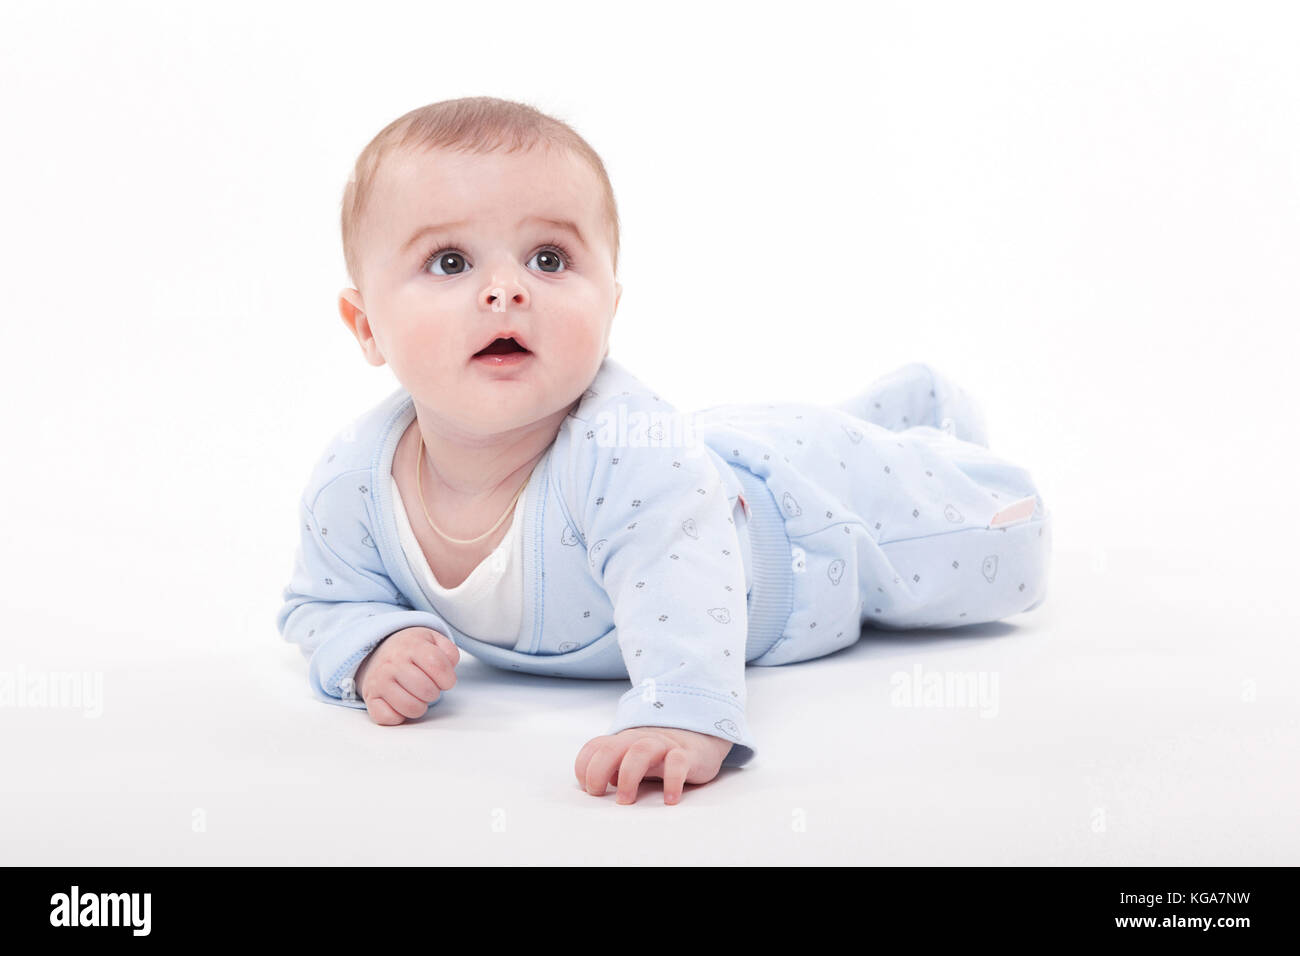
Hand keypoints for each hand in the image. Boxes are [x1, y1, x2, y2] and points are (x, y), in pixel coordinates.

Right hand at [355, 626, 458, 724]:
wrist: (377, 650)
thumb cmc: (410, 650)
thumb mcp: (433, 640)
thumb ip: (448, 651)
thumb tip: (450, 665)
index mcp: (411, 645)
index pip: (437, 665)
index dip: (448, 678)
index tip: (445, 680)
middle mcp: (392, 662)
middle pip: (426, 689)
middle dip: (434, 693)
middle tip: (428, 687)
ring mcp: (379, 681)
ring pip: (411, 707)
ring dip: (420, 706)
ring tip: (416, 696)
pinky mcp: (370, 698)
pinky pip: (388, 718)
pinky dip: (399, 716)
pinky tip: (401, 704)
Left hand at [574, 726, 733, 804]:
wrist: (700, 738)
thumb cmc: (660, 756)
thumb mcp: (633, 759)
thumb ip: (615, 767)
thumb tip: (600, 785)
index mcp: (624, 741)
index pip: (595, 747)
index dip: (584, 767)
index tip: (588, 789)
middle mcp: (640, 739)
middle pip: (611, 748)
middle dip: (598, 772)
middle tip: (598, 794)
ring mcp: (663, 744)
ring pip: (641, 751)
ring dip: (628, 777)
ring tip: (626, 801)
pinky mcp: (687, 754)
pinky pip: (678, 762)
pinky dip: (672, 781)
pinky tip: (669, 799)